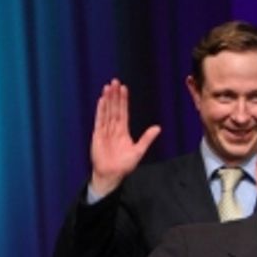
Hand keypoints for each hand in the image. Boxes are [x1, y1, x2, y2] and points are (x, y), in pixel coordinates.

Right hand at [89, 79, 160, 197]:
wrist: (112, 174)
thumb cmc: (124, 165)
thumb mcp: (139, 151)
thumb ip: (147, 139)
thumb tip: (158, 128)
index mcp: (123, 131)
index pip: (123, 112)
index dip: (123, 101)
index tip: (124, 88)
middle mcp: (113, 128)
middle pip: (114, 108)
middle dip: (115, 96)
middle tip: (115, 82)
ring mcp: (105, 131)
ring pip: (107, 112)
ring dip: (107, 100)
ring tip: (108, 87)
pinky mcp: (98, 135)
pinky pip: (99, 120)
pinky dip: (100, 111)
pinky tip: (101, 101)